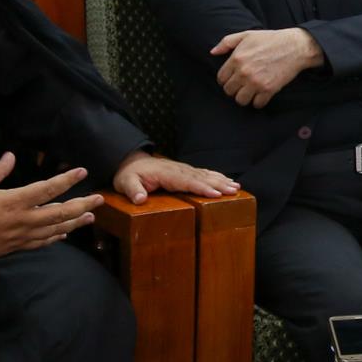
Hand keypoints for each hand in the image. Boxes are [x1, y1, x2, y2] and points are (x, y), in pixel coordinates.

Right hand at [0, 152, 100, 261]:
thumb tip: (11, 156)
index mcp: (15, 201)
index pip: (48, 189)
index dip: (67, 180)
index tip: (82, 172)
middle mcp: (24, 220)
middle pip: (61, 213)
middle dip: (82, 204)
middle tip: (100, 199)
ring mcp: (21, 236)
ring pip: (56, 230)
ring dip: (75, 223)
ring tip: (91, 216)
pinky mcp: (16, 247)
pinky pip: (41, 243)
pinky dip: (56, 237)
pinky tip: (65, 234)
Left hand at [112, 151, 238, 202]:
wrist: (129, 162)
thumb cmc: (128, 175)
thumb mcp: (125, 183)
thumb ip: (133, 190)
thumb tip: (140, 199)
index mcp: (165, 173)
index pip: (186, 181)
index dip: (201, 187)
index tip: (216, 193)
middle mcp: (177, 169)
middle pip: (201, 177)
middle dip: (218, 184)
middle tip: (234, 190)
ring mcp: (182, 169)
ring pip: (205, 174)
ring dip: (221, 180)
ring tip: (237, 187)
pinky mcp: (184, 172)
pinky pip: (203, 173)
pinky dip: (216, 176)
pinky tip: (227, 180)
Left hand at [211, 27, 324, 106]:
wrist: (295, 46)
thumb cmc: (271, 39)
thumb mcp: (247, 35)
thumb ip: (227, 42)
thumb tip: (212, 52)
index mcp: (236, 59)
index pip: (221, 78)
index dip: (225, 80)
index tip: (233, 79)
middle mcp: (244, 72)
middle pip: (229, 91)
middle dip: (234, 89)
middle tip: (242, 86)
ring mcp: (256, 82)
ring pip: (240, 100)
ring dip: (244, 98)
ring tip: (250, 92)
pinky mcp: (269, 90)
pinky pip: (257, 104)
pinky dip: (258, 102)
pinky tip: (261, 95)